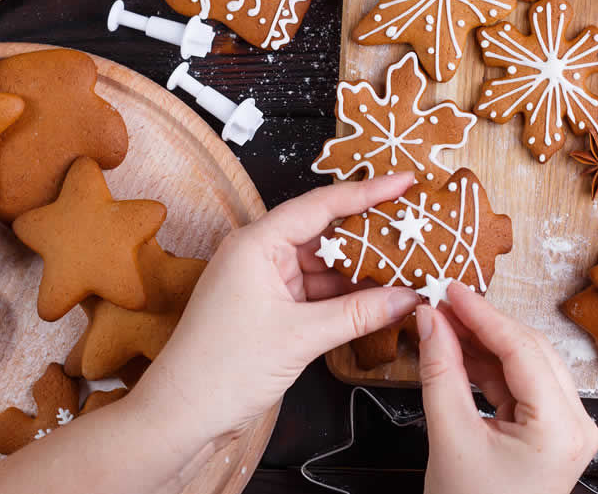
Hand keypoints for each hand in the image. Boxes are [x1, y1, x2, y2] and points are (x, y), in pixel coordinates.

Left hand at [133, 174, 420, 447]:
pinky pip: (317, 291)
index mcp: (257, 243)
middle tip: (415, 227)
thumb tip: (407, 297)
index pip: (322, 205)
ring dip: (362, 269)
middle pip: (326, 232)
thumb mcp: (300, 337)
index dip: (368, 192)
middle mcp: (260, 254)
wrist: (182, 414)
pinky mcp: (271, 308)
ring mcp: (265, 281)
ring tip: (407, 265)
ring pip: (325, 264)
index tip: (405, 182)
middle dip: (370, 233)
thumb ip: (359, 313)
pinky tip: (379, 297)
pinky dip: (346, 295)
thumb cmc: (222, 369)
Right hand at [418, 282, 597, 493]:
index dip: (482, 314)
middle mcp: (577, 424)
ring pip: (528, 365)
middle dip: (484, 325)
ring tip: (445, 324)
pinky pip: (523, 387)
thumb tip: (430, 320)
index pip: (521, 350)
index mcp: (561, 428)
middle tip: (442, 303)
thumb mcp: (450, 437)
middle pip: (530, 352)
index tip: (449, 289)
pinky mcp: (553, 434)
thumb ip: (440, 372)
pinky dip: (492, 369)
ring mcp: (569, 430)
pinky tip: (461, 352)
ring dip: (486, 344)